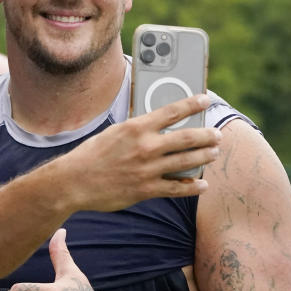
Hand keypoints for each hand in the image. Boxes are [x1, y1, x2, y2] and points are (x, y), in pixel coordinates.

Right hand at [57, 94, 220, 211]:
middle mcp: (146, 147)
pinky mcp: (146, 190)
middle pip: (187, 138)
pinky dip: (192, 187)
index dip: (192, 104)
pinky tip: (201, 185)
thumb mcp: (114, 132)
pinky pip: (176, 188)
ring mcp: (148, 170)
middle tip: (217, 135)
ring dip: (204, 157)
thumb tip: (155, 126)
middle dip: (206, 136)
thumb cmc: (91, 155)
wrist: (74, 181)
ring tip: (214, 154)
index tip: (205, 100)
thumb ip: (137, 130)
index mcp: (137, 128)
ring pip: (186, 162)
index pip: (172, 111)